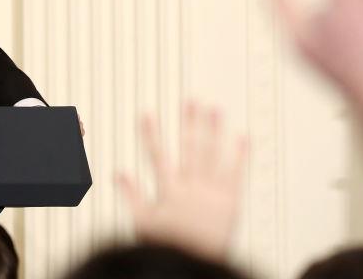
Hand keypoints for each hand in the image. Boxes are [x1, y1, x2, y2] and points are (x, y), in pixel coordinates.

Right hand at [116, 103, 247, 261]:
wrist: (195, 263)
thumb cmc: (170, 246)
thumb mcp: (143, 222)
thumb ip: (132, 195)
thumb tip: (119, 174)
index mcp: (169, 191)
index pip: (157, 155)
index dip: (151, 133)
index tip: (147, 114)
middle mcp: (191, 187)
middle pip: (189, 148)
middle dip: (189, 123)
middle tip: (191, 101)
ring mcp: (212, 192)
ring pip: (212, 155)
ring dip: (214, 131)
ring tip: (215, 110)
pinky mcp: (230, 201)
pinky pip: (236, 174)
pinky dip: (240, 155)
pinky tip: (243, 137)